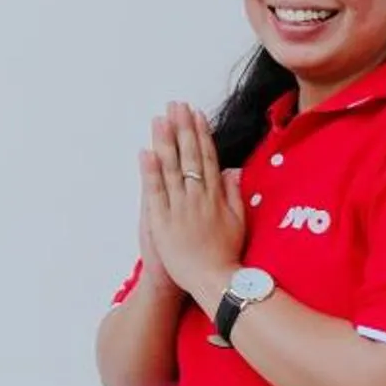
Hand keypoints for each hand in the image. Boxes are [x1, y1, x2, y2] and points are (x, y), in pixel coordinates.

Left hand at [139, 103, 244, 306]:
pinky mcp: (162, 222)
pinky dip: (150, 172)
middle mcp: (197, 197)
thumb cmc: (227, 255)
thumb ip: (235, 194)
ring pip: (171, 168)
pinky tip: (146, 152)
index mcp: (216, 196)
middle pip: (189, 156)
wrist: (213, 280)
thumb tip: (234, 170)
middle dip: (182, 128)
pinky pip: (155, 192)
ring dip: (165, 141)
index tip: (196, 114)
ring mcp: (179, 208)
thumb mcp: (239, 221)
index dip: (201, 134)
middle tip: (176, 105)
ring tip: (160, 119)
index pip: (207, 157)